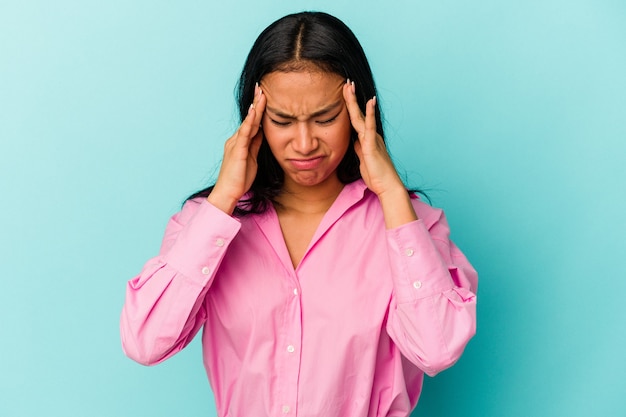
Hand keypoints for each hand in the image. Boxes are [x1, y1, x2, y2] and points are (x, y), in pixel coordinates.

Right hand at [208, 84, 265, 213]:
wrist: (228, 193)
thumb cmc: (239, 179)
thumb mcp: (252, 159)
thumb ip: (256, 145)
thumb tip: (263, 133)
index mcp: (240, 142)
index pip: (252, 122)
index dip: (258, 109)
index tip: (264, 95)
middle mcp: (236, 139)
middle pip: (249, 118)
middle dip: (256, 102)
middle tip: (262, 87)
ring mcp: (235, 144)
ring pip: (248, 122)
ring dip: (255, 107)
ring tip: (261, 93)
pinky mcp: (238, 150)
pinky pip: (245, 133)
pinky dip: (250, 121)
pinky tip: (255, 111)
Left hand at [343, 80, 417, 226]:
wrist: (387, 186)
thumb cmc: (376, 175)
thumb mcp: (363, 160)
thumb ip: (359, 149)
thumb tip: (354, 142)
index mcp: (367, 139)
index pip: (356, 120)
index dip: (350, 107)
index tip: (344, 94)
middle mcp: (370, 136)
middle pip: (358, 114)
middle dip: (351, 98)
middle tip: (346, 83)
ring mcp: (372, 139)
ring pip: (361, 117)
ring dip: (355, 101)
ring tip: (350, 86)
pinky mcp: (372, 145)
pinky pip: (370, 127)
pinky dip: (370, 113)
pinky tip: (370, 102)